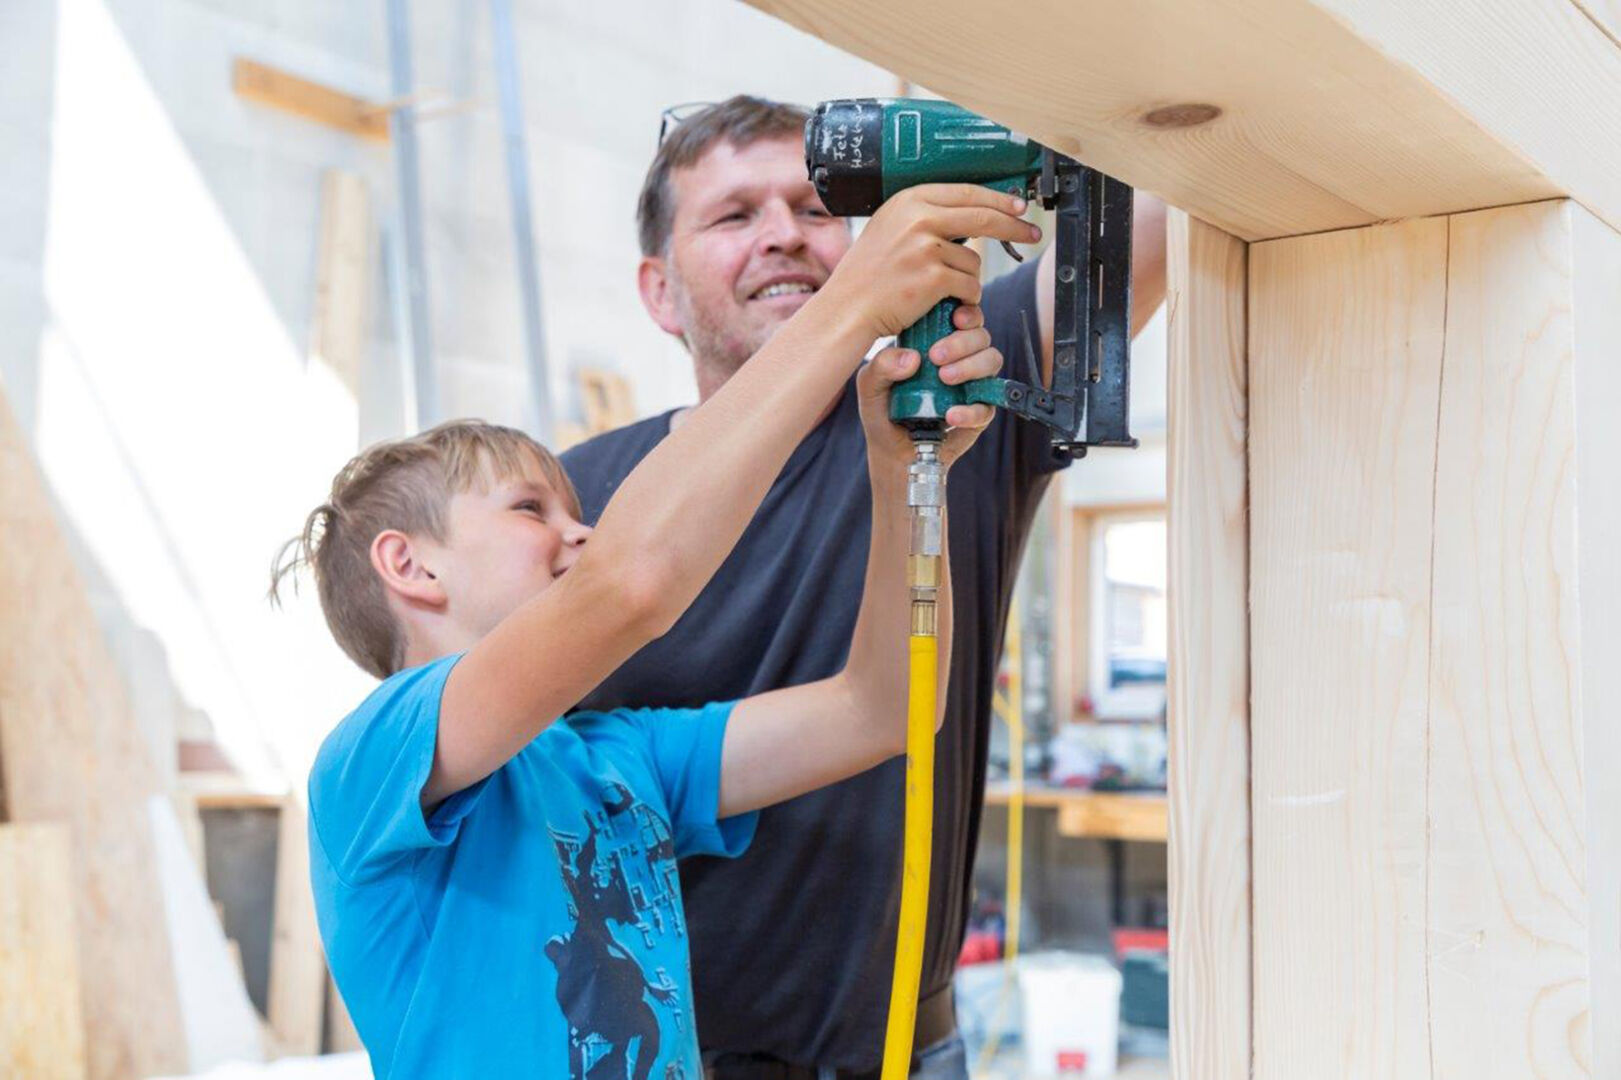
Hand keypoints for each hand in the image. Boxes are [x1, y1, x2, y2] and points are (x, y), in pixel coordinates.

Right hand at [818, 184, 1040, 341]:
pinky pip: (969, 285)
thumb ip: (925, 217)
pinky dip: (965, 297)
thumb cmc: (869, 275)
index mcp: (909, 200)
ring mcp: (926, 247)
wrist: (848, 308)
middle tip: (1031, 233)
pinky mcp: (932, 277)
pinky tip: (946, 302)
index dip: (998, 199)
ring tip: (944, 288)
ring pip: (975, 259)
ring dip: (969, 277)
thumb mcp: (891, 229)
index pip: (967, 192)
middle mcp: (918, 218)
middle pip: (984, 216)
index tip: (1018, 206)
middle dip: (1014, 225)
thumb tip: (970, 211)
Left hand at [857, 303, 1002, 475]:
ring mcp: (973, 385)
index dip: (966, 312)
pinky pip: (988, 405)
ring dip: (971, 367)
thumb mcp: (870, 386)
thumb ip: (880, 366)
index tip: (955, 318)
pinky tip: (951, 415)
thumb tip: (912, 358)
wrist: (892, 450)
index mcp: (938, 342)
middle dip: (963, 342)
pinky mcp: (979, 413)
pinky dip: (972, 409)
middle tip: (937, 357)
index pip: (962, 317)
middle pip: (981, 335)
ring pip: (992, 361)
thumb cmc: (883, 409)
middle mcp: (961, 359)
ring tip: (945, 380)